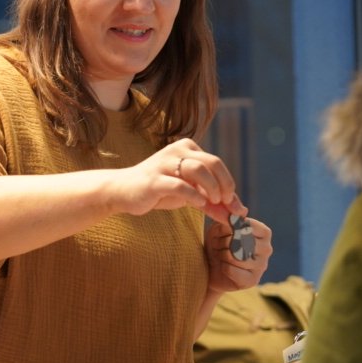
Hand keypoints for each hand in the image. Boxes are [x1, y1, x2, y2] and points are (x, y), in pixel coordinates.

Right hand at [111, 139, 245, 224]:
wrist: (123, 191)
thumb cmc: (159, 191)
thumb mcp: (189, 194)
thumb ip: (212, 202)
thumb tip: (238, 214)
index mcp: (187, 148)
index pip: (216, 163)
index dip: (229, 183)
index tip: (235, 205)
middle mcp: (177, 151)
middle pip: (212, 162)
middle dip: (224, 184)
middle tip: (226, 202)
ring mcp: (164, 163)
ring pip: (197, 169)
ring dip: (211, 187)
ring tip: (213, 202)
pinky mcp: (154, 179)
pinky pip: (179, 184)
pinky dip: (194, 195)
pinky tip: (199, 203)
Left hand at [205, 214, 271, 295]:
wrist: (211, 268)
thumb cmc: (217, 243)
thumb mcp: (220, 226)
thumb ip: (231, 218)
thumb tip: (243, 212)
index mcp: (264, 233)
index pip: (247, 225)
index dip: (228, 228)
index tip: (223, 232)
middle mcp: (267, 249)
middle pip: (241, 241)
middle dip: (222, 242)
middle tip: (217, 246)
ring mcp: (262, 266)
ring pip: (235, 256)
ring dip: (221, 255)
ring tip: (219, 256)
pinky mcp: (253, 281)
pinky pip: (231, 269)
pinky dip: (222, 267)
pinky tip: (223, 268)